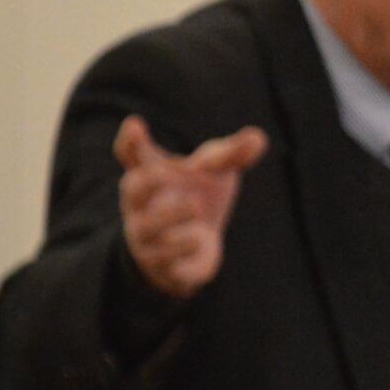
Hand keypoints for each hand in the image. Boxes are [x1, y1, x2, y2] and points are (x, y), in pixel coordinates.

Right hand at [114, 115, 269, 298]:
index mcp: (151, 175)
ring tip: (195, 207)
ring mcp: (148, 237)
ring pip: (146, 229)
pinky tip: (198, 239)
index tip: (135, 124)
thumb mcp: (214, 172)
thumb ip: (231, 154)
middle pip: (130, 191)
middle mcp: (142, 206)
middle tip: (166, 175)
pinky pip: (164, 260)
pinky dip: (180, 249)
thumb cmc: (198, 195)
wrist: (194, 247)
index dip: (130, 141)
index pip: (132, 154)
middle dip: (145, 182)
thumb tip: (258, 138)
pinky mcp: (163, 265)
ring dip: (169, 217)